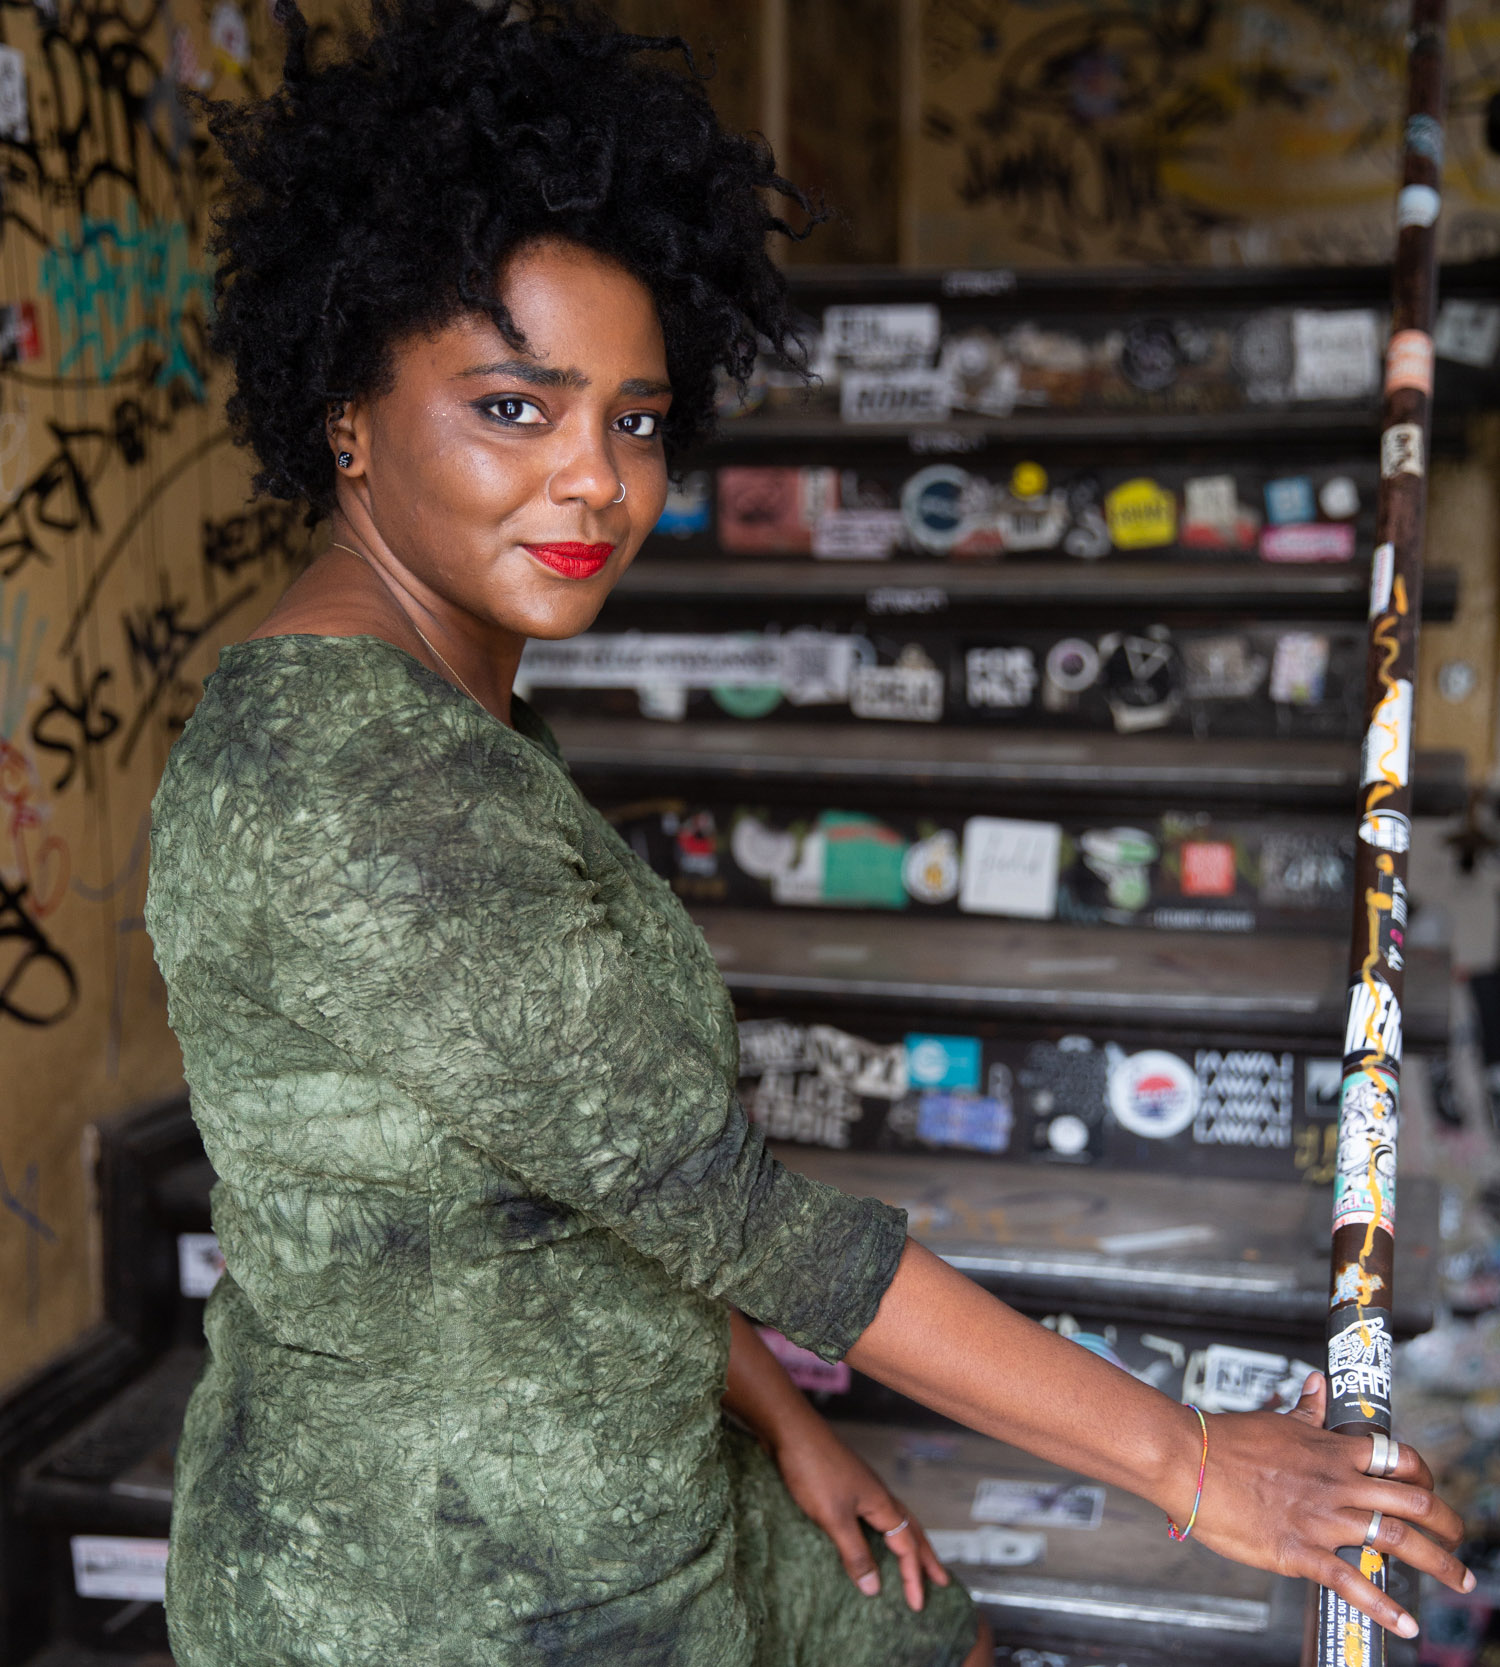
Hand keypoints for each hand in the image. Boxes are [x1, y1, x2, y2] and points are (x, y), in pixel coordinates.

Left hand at [769, 1415, 950, 1610]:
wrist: (791, 1431)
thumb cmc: (813, 1471)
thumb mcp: (834, 1518)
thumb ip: (855, 1553)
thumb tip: (875, 1588)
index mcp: (881, 1504)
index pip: (906, 1546)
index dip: (913, 1576)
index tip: (918, 1606)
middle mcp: (878, 1495)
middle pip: (910, 1530)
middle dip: (925, 1557)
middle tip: (941, 1580)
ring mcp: (862, 1488)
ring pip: (894, 1520)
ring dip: (907, 1542)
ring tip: (912, 1559)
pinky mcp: (845, 1485)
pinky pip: (873, 1515)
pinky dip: (882, 1532)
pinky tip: (870, 1536)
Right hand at [1188, 1373, 1471, 1638]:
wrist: (1189, 1459)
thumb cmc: (1226, 1440)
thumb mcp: (1274, 1419)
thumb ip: (1305, 1409)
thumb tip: (1319, 1385)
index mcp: (1332, 1451)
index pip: (1399, 1459)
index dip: (1426, 1476)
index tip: (1432, 1490)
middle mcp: (1337, 1483)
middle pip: (1415, 1501)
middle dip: (1448, 1524)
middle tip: (1460, 1540)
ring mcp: (1322, 1518)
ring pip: (1398, 1539)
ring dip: (1438, 1563)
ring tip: (1458, 1580)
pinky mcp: (1299, 1550)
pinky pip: (1352, 1581)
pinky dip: (1385, 1606)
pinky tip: (1406, 1623)